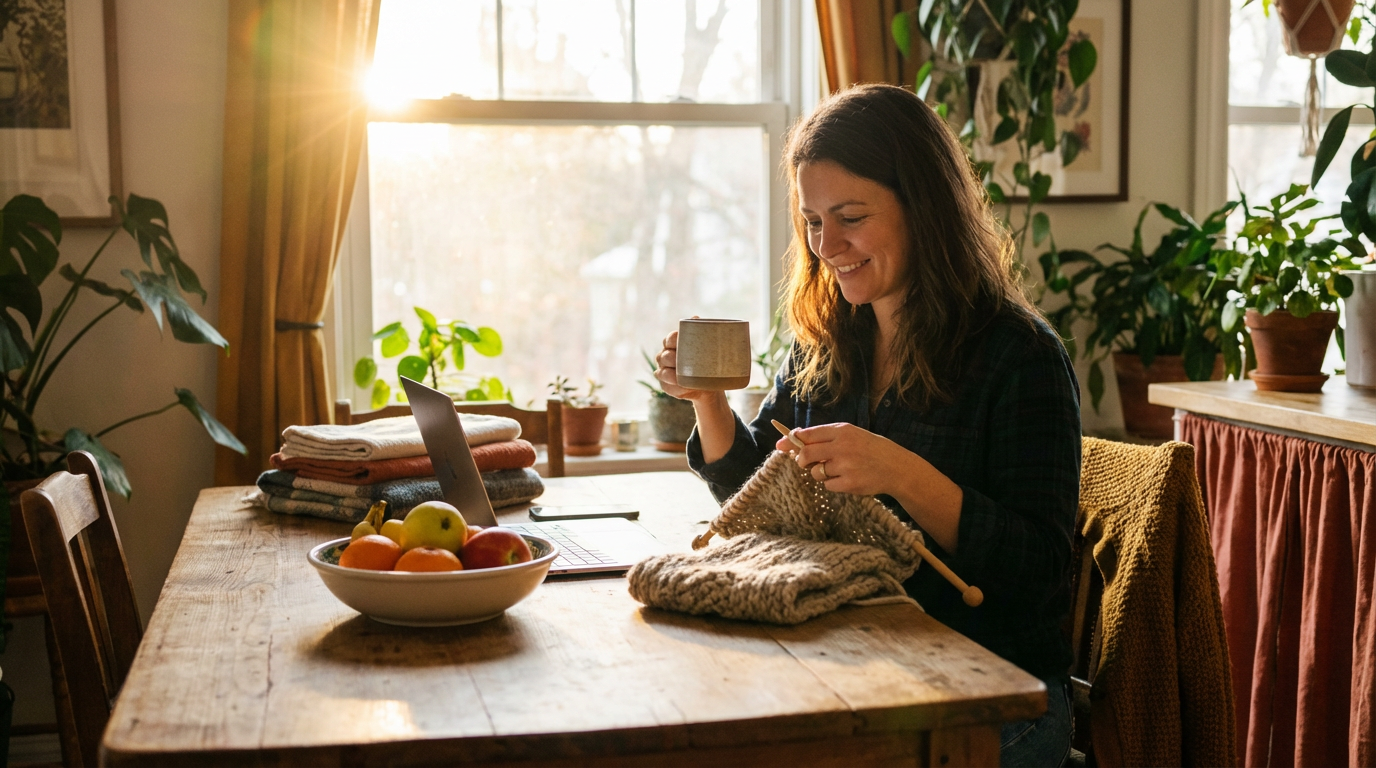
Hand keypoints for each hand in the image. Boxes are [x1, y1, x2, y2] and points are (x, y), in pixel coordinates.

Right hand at [655, 328, 719, 403]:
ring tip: (679, 378)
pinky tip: (682, 387)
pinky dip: (674, 388)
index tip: (679, 341)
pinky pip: (667, 387)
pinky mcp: (666, 386)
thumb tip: (695, 317)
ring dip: (670, 375)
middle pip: (664, 356)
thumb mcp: (707, 347)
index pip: (669, 339)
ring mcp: (664, 372)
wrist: (710, 384)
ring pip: (662, 372)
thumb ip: (702, 333)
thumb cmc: (707, 362)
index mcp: (674, 344)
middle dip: (670, 358)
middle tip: (680, 361)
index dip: (672, 340)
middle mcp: (666, 356)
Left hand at [778, 422, 962, 551]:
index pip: (809, 434)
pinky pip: (827, 485)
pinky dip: (833, 484)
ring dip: (820, 473)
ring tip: (839, 469)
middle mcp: (843, 446)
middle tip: (805, 463)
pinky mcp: (849, 483)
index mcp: (842, 431)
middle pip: (806, 454)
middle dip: (801, 460)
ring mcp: (846, 466)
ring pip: (816, 473)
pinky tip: (847, 479)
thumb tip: (795, 438)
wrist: (896, 468)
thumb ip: (826, 436)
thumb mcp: (851, 435)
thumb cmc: (871, 449)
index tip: (781, 444)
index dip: (792, 440)